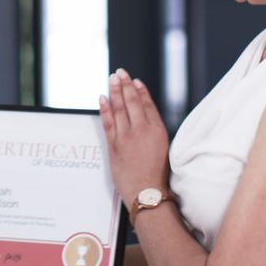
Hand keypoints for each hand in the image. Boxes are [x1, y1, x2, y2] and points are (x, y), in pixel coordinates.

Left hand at [99, 68, 169, 203]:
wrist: (147, 194)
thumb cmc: (158, 176)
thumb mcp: (164, 149)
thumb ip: (153, 133)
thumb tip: (145, 120)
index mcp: (157, 131)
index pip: (147, 105)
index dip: (140, 91)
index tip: (135, 80)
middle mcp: (141, 131)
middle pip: (132, 102)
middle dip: (125, 85)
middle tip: (120, 72)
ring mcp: (126, 138)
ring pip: (119, 109)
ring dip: (115, 92)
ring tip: (112, 78)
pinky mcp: (113, 146)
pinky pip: (107, 123)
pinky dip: (104, 109)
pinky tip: (102, 98)